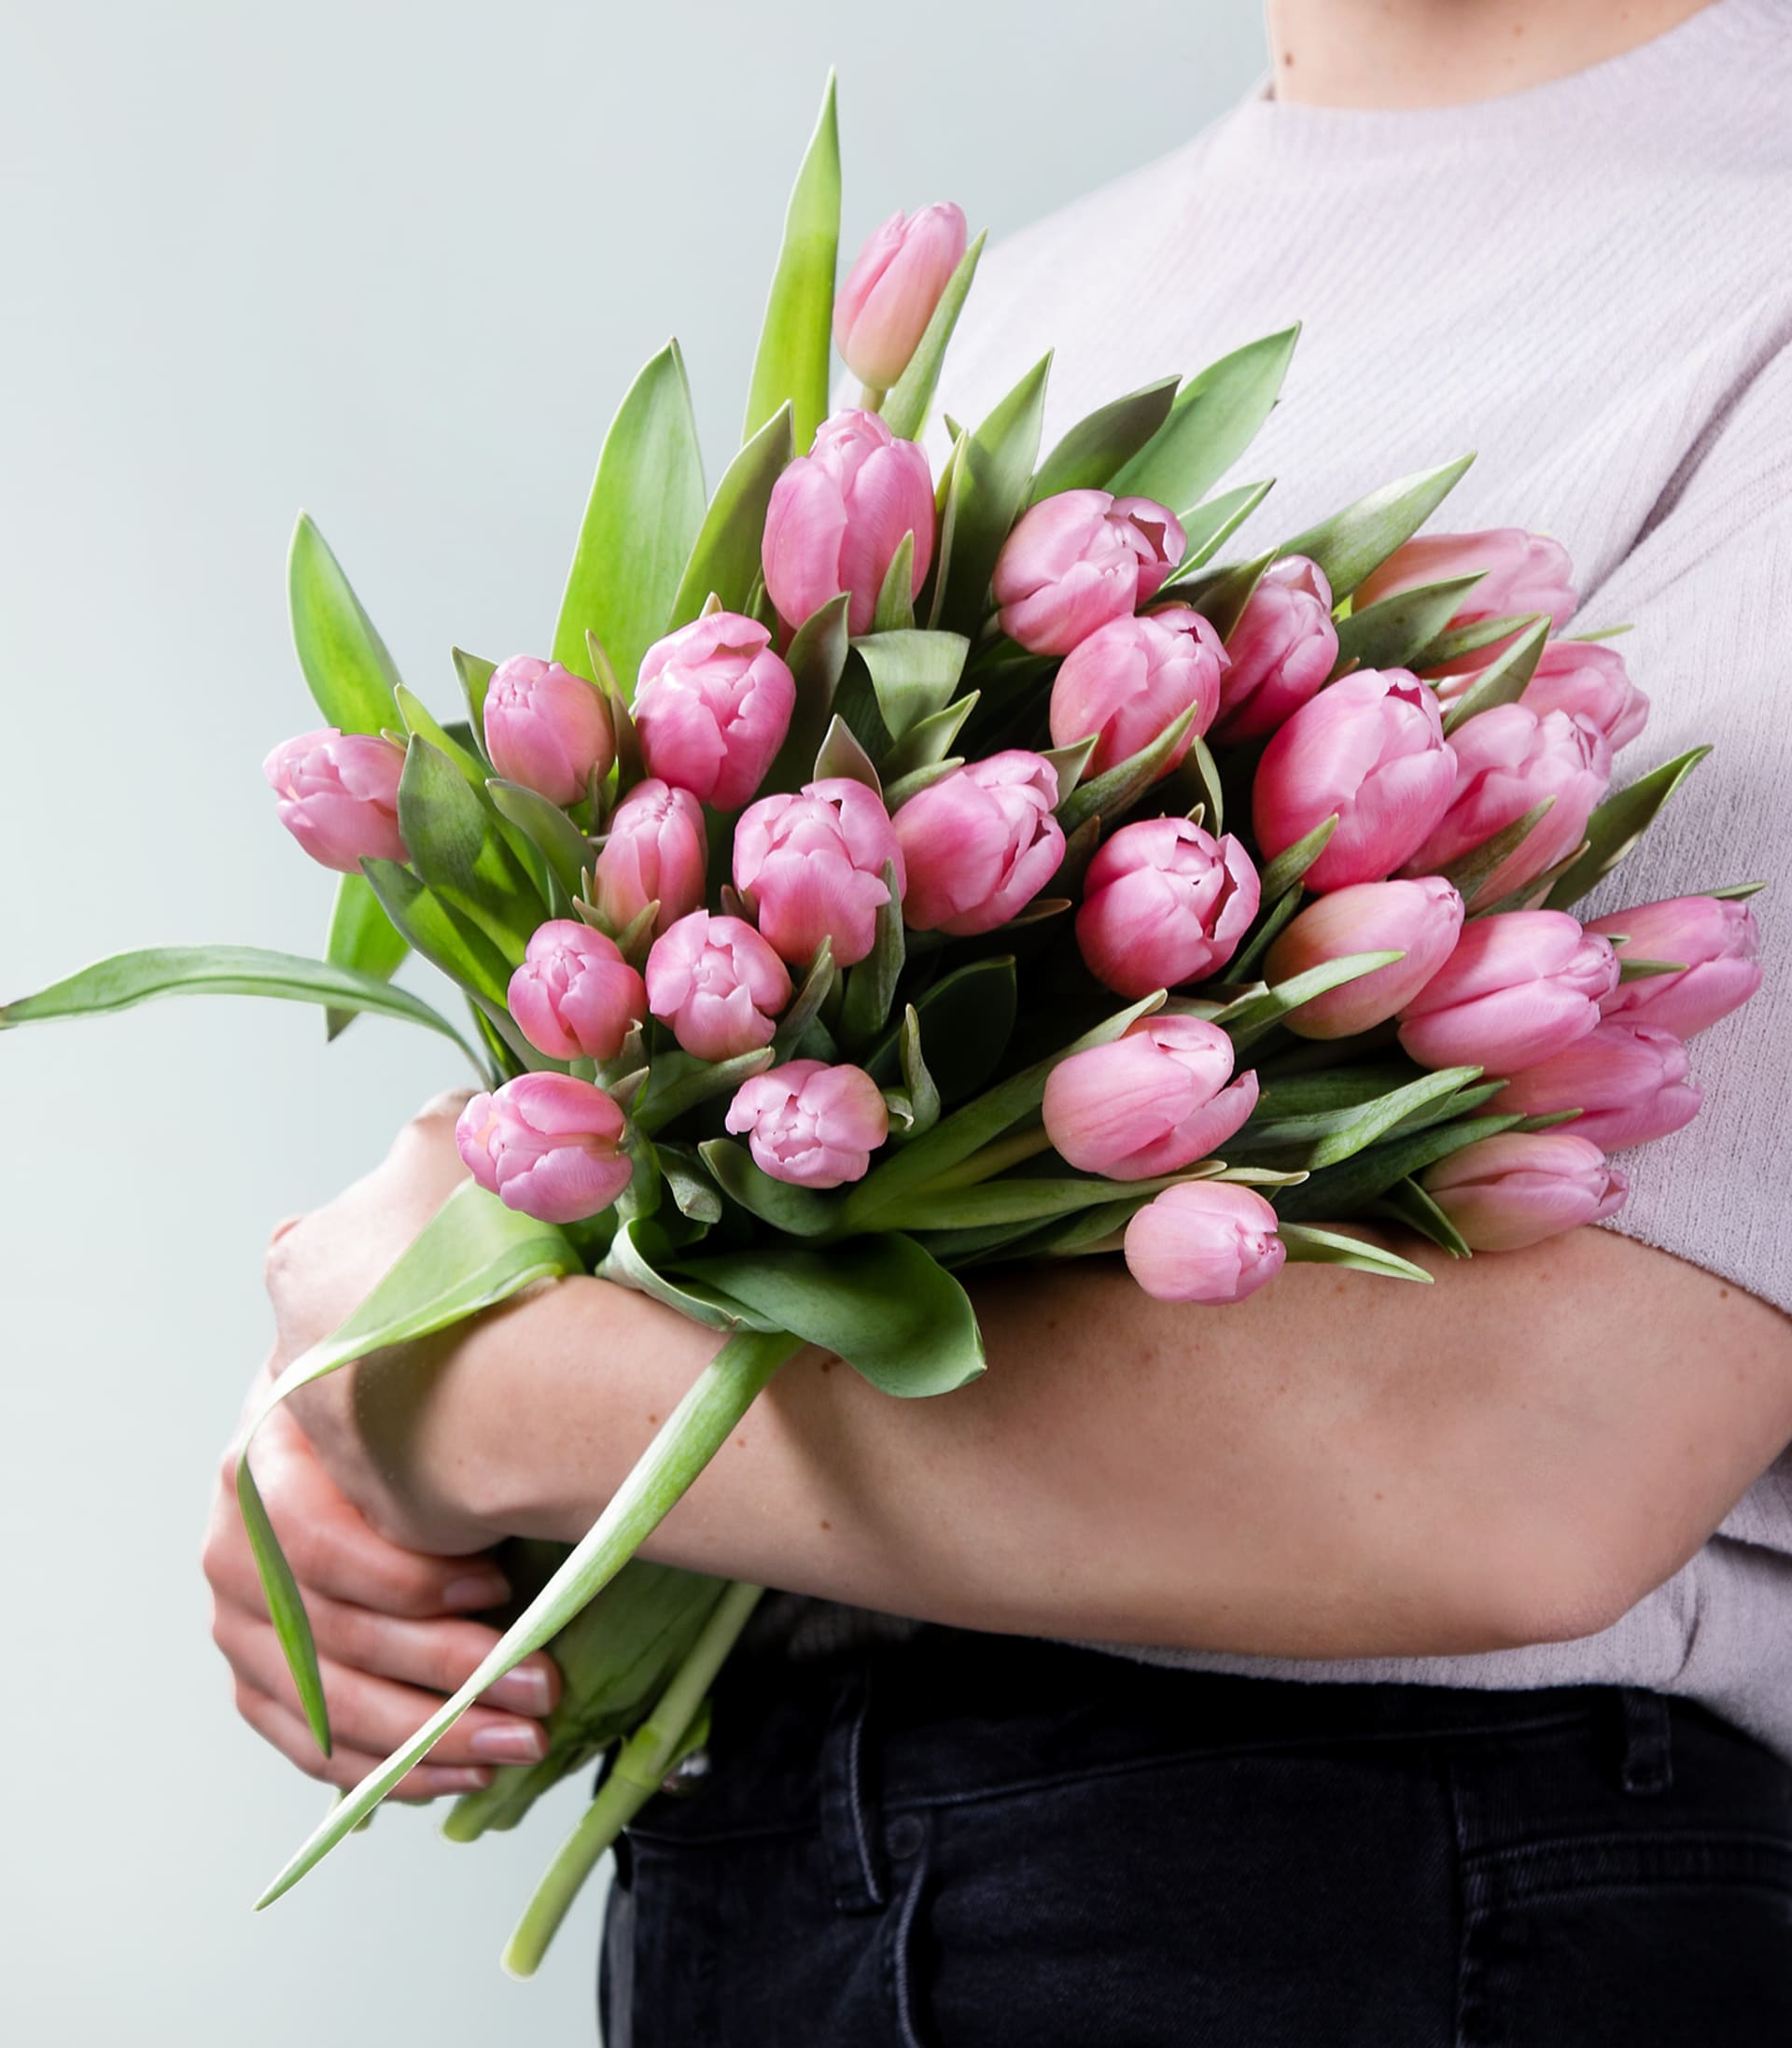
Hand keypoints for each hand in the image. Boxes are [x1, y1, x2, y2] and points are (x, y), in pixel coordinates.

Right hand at [202, 1369, 561, 1799]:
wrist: (322, 1433)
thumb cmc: (383, 1415)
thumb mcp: (392, 1395)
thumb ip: (425, 1438)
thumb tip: (523, 1489)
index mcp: (257, 1470)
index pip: (318, 1543)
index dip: (407, 1577)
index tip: (497, 1588)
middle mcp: (230, 1554)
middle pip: (335, 1637)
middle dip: (449, 1672)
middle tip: (541, 1689)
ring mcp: (236, 1626)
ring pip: (329, 1707)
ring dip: (431, 1738)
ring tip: (520, 1742)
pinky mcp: (254, 1681)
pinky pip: (316, 1748)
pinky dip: (390, 1771)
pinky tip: (461, 1773)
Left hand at [264, 1090, 510, 1553]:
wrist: (525, 1390)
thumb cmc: (484, 1249)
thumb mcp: (457, 1134)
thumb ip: (446, 1120)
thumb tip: (458, 1118)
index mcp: (300, 1263)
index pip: (332, 1241)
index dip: (402, 1235)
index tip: (463, 1242)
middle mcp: (296, 1356)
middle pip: (361, 1321)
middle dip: (421, 1310)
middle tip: (502, 1298)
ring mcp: (338, 1441)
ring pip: (394, 1393)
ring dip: (445, 1377)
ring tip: (525, 1359)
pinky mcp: (388, 1505)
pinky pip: (431, 1461)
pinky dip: (469, 1441)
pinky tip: (523, 1415)